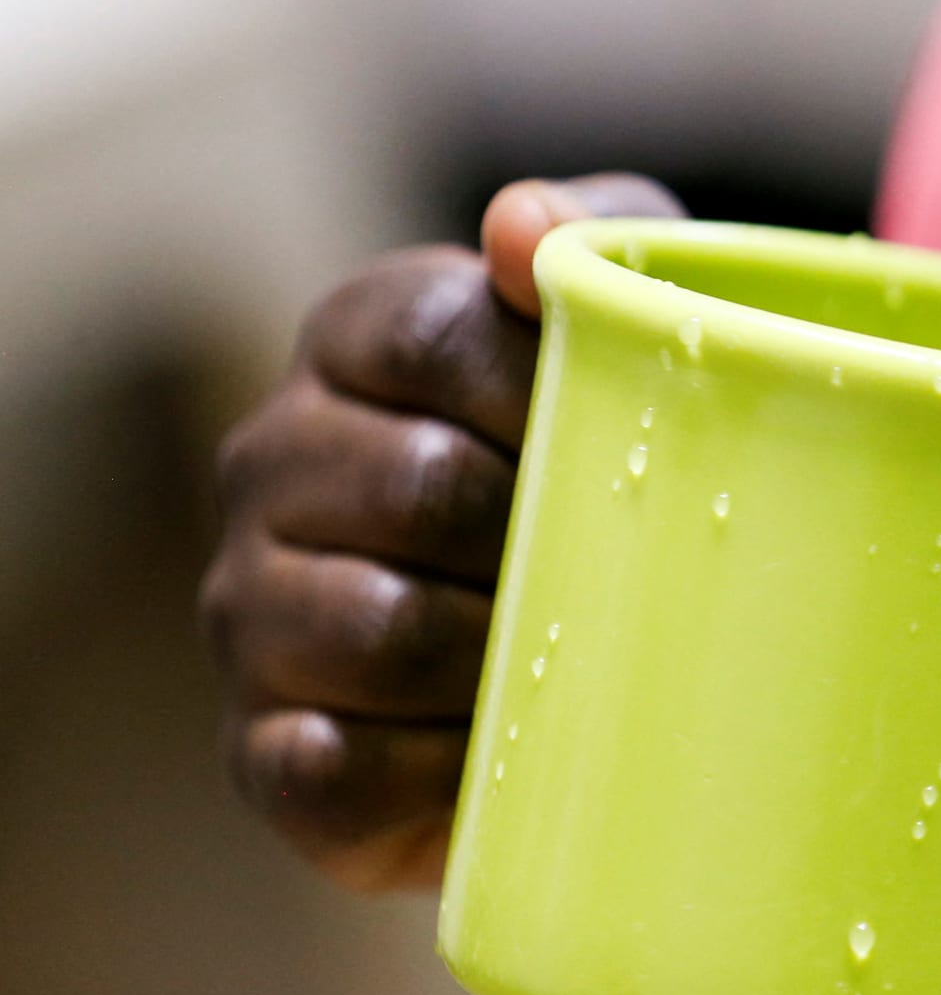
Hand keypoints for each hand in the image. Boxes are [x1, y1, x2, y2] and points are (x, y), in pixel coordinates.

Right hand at [200, 173, 682, 890]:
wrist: (610, 649)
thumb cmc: (619, 451)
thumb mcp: (634, 318)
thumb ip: (599, 240)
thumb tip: (517, 223)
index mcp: (355, 337)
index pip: (435, 336)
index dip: (548, 392)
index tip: (629, 432)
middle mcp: (272, 463)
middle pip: (417, 488)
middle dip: (546, 532)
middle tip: (630, 562)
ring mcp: (251, 609)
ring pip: (378, 633)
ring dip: (508, 656)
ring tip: (583, 654)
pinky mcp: (264, 752)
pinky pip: (332, 768)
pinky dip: (439, 770)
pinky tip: (505, 749)